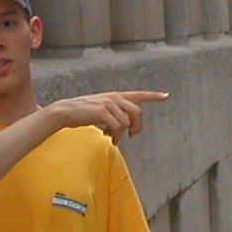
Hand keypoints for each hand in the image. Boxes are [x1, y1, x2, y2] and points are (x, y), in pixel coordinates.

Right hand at [48, 90, 168, 139]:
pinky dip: (115, 136)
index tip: (166, 96)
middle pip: (137, 113)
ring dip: (121, 134)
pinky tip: (108, 137)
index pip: (138, 94)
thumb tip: (127, 127)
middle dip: (137, 126)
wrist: (66, 111)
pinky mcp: (101, 112)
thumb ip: (116, 113)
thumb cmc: (84, 113)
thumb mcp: (102, 110)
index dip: (153, 96)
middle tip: (132, 136)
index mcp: (116, 96)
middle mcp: (114, 98)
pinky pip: (117, 127)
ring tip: (112, 137)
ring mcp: (108, 104)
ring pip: (126, 123)